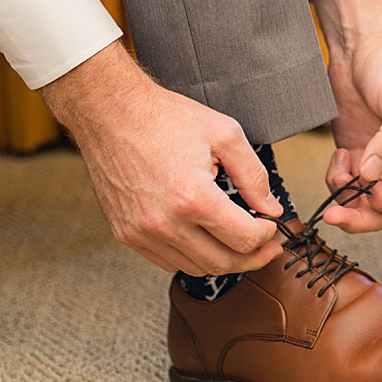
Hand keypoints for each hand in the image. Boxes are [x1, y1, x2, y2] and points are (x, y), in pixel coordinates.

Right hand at [41, 42, 285, 274]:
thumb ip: (254, 176)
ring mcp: (141, 232)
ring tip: (236, 242)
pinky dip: (191, 256)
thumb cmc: (165, 118)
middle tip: (267, 247)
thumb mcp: (225, 135)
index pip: (244, 239)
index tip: (271, 225)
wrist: (111, 112)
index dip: (267, 236)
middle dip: (253, 258)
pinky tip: (204, 238)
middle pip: (222, 263)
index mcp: (193, 197)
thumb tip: (271, 208)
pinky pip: (167, 261)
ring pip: (194, 268)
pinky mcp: (126, 233)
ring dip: (222, 259)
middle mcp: (165, 222)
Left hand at [310, 0, 381, 231]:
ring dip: (345, 195)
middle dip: (360, 216)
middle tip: (335, 216)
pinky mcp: (355, 153)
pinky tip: (337, 155)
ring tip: (337, 168)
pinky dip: (336, 178)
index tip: (367, 190)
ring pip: (362, 202)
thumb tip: (372, 177)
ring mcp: (377, 161)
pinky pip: (345, 183)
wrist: (361, 46)